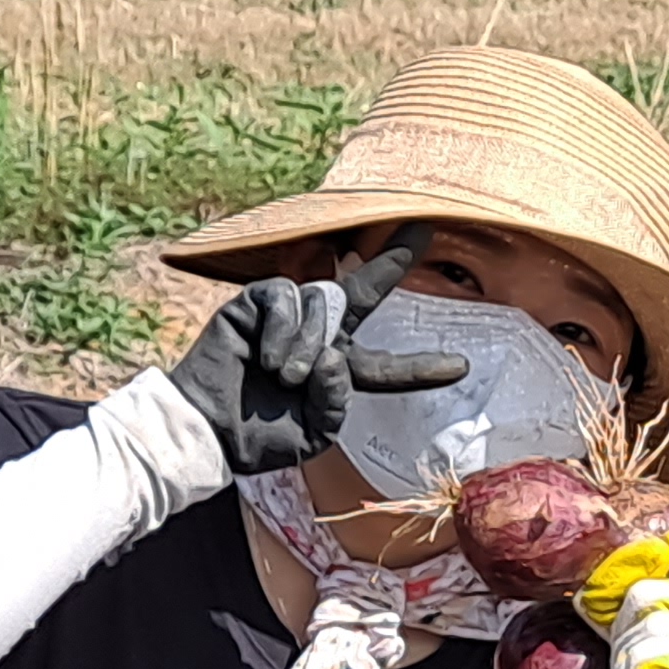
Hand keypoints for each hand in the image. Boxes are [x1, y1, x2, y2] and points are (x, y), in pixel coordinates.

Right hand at [162, 227, 446, 478]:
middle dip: (393, 259)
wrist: (206, 432)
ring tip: (286, 375)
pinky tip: (267, 358)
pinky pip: (288, 296)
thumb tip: (334, 355)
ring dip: (311, 341)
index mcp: (338, 374)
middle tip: (424, 229)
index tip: (462, 367)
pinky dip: (285, 329)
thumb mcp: (314, 434)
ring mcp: (289, 316)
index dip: (422, 368)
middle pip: (365, 292)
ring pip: (327, 301)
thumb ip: (336, 400)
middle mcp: (320, 338)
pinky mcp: (257, 301)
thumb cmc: (259, 438)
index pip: (389, 368)